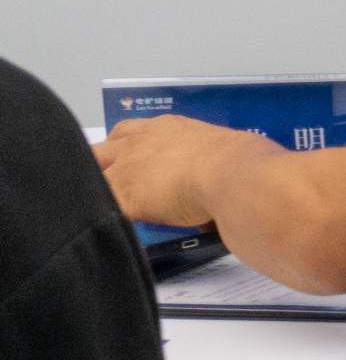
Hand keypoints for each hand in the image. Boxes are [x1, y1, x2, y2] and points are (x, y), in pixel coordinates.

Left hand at [94, 113, 246, 228]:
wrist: (234, 176)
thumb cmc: (241, 159)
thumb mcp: (223, 151)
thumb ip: (209, 161)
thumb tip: (218, 177)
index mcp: (167, 128)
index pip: (130, 132)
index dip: (125, 149)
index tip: (133, 165)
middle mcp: (140, 142)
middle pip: (99, 150)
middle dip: (100, 166)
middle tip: (116, 186)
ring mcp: (126, 169)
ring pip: (91, 176)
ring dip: (97, 191)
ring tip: (111, 210)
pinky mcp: (123, 198)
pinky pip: (101, 209)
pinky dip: (104, 219)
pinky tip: (112, 231)